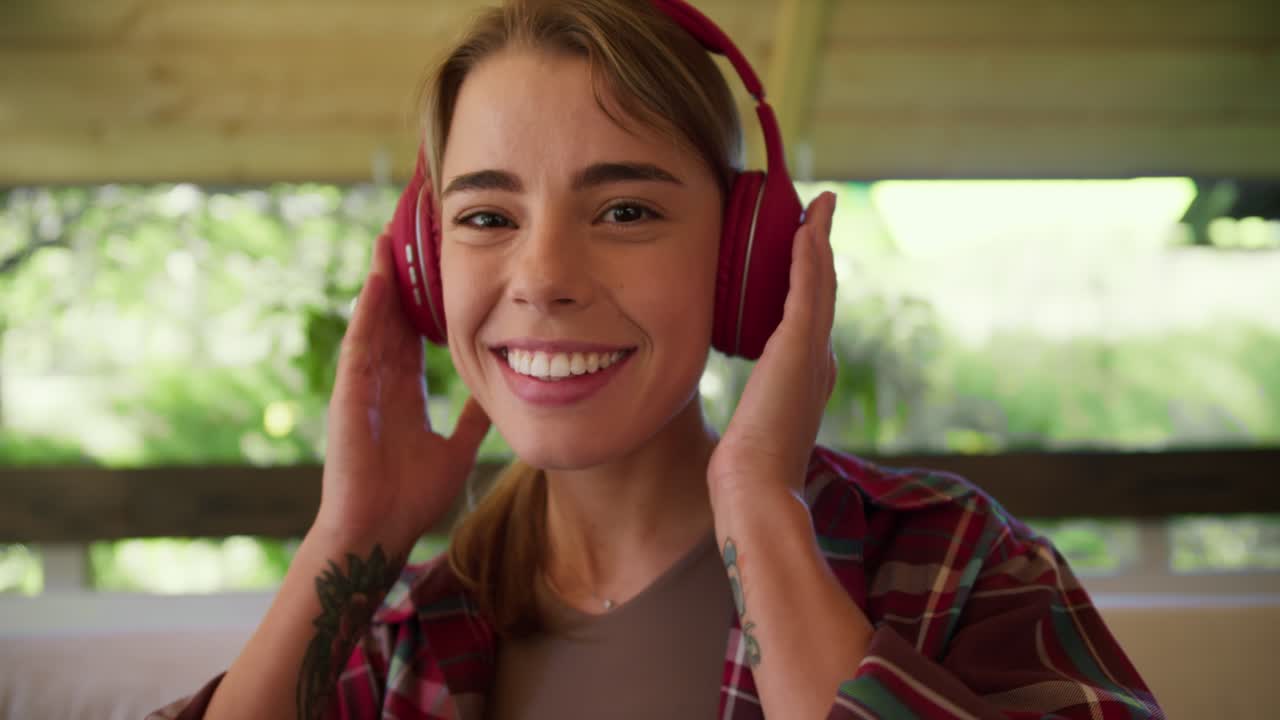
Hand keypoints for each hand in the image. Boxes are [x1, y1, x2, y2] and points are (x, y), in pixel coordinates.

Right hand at [313, 227, 490, 554]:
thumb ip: (472, 420)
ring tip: (388, 238)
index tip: (435, 266)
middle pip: (392, 317)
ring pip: (373, 321)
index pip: (415, 333)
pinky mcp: (350, 396)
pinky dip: (369, 312)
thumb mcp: (456, 449)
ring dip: (380, 280)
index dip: (424, 300)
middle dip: (400, 276)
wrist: (380, 531)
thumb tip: (500, 397)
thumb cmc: (410, 498)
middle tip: (409, 231)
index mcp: (405, 392)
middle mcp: (382, 382)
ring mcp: (363, 386)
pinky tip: (377, 281)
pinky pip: (360, 345)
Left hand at [708, 192, 838, 496]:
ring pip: (821, 283)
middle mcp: (819, 363)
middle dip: (820, 253)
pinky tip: (805, 227)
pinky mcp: (800, 347)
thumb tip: (747, 432)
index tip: (805, 255)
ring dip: (819, 241)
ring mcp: (813, 353)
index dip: (810, 284)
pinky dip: (810, 254)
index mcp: (808, 381)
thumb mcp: (752, 434)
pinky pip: (808, 288)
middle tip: (818, 214)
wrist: (756, 489)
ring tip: (818, 207)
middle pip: (822, 294)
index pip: (810, 320)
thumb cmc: (747, 474)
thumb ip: (756, 419)